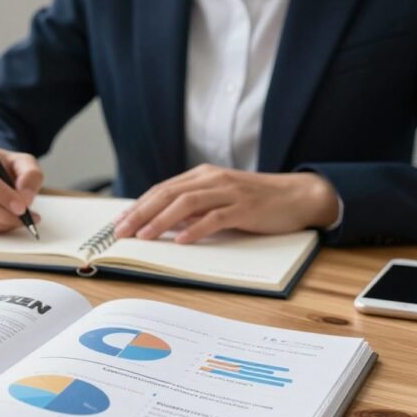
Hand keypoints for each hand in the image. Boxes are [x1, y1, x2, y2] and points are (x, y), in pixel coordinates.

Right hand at [0, 143, 43, 233]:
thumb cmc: (4, 167)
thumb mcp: (22, 162)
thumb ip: (30, 174)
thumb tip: (25, 196)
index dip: (3, 195)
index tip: (22, 207)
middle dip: (4, 214)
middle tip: (25, 218)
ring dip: (1, 223)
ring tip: (19, 220)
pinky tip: (5, 221)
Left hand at [113, 164, 339, 243]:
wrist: (298, 195)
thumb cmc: (255, 201)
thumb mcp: (219, 199)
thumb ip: (194, 208)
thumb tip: (162, 224)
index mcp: (202, 176)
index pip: (162, 190)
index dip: (139, 205)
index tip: (119, 222)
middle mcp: (212, 180)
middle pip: (168, 194)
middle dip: (141, 213)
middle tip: (121, 232)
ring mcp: (229, 192)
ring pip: (187, 204)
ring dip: (161, 221)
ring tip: (144, 236)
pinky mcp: (245, 207)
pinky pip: (216, 218)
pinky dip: (196, 229)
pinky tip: (181, 240)